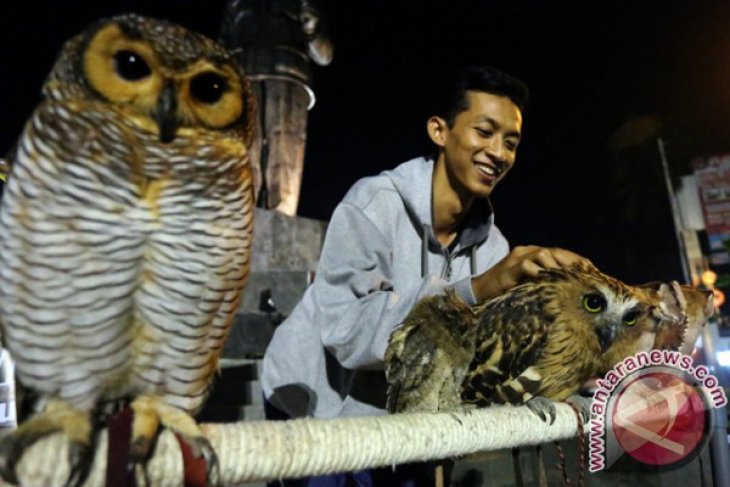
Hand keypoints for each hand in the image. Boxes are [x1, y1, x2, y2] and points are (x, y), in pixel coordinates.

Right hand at [471, 245, 594, 301]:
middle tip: (587, 275)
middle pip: (554, 251)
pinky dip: (539, 273)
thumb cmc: (506, 290)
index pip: (559, 252)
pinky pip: (527, 266)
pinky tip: (548, 282)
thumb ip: (545, 280)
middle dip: (573, 262)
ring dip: (558, 267)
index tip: (593, 271)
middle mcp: (525, 251)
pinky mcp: (508, 269)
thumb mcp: (529, 283)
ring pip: (543, 254)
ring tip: (569, 280)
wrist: (479, 291)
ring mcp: (516, 258)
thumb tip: (571, 288)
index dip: (577, 261)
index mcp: (532, 253)